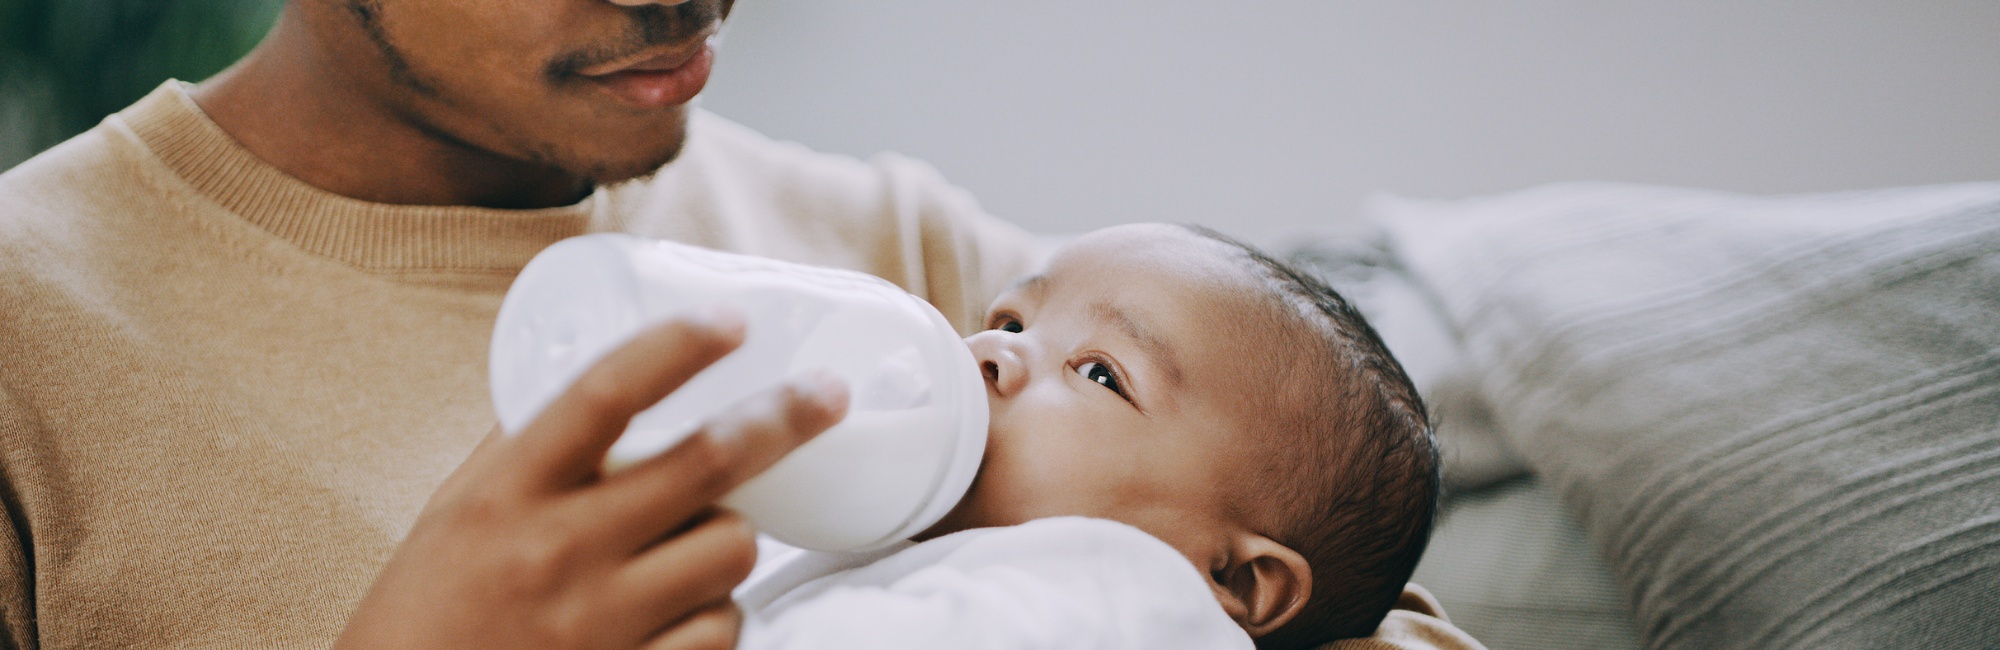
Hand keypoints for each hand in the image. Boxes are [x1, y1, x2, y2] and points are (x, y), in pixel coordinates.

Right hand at [336, 312, 848, 649]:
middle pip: (704, 465)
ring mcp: (598, 624)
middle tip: (827, 395)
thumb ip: (529, 447)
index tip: (732, 320)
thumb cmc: (431, 608)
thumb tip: (617, 374)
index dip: (676, 349)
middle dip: (782, 420)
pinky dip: (718, 617)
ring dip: (728, 539)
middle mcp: (555, 552)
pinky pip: (723, 630)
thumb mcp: (459, 512)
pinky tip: (683, 615)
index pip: (601, 397)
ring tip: (690, 546)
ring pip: (730, 550)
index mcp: (505, 493)